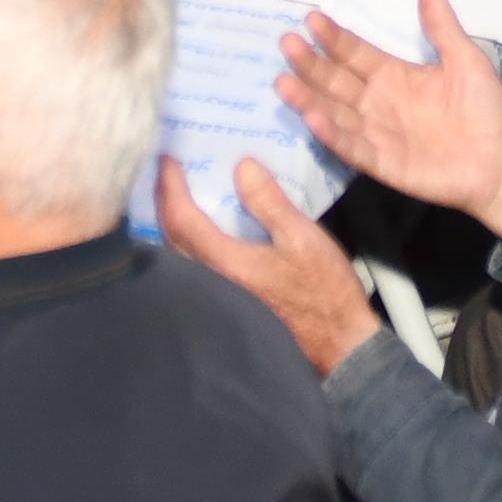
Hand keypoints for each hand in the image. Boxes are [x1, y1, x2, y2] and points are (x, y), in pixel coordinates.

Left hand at [159, 154, 384, 376]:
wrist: (338, 343)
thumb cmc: (323, 291)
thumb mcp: (303, 238)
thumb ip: (269, 202)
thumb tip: (240, 167)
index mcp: (226, 262)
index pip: (182, 219)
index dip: (171, 186)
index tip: (168, 157)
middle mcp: (211, 280)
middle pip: (171, 236)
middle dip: (164, 200)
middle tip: (167, 169)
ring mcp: (217, 294)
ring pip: (179, 252)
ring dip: (172, 221)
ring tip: (177, 192)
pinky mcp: (227, 300)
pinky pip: (193, 263)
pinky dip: (187, 239)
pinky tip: (199, 227)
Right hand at [272, 0, 501, 239]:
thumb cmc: (486, 110)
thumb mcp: (465, 59)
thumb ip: (441, 24)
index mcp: (396, 76)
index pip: (356, 53)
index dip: (334, 37)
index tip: (311, 18)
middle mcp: (379, 103)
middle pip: (337, 80)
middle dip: (311, 63)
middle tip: (287, 43)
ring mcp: (377, 134)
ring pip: (335, 112)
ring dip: (310, 98)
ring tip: (284, 82)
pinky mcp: (382, 163)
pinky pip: (352, 147)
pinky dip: (332, 134)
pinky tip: (313, 118)